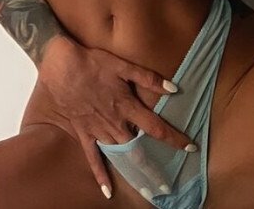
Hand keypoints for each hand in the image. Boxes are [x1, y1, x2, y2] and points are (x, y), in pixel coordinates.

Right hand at [39, 36, 194, 198]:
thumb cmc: (93, 62)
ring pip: (120, 154)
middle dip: (154, 165)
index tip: (191, 147)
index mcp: (127, 106)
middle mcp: (115, 123)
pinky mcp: (84, 134)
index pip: (156, 127)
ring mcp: (99, 130)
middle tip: (167, 182)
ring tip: (147, 185)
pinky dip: (100, 174)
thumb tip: (173, 88)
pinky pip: (92, 158)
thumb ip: (148, 78)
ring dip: (133, 170)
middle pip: (139, 148)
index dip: (174, 138)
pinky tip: (107, 190)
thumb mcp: (122, 65)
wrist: (62, 66)